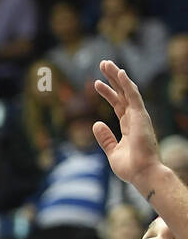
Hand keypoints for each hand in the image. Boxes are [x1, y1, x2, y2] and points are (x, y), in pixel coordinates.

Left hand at [93, 60, 162, 193]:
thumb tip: (96, 124)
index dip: (107, 93)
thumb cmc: (131, 167)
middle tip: (103, 64)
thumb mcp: (112, 151)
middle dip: (112, 79)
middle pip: (122, 94)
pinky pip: (134, 96)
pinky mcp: (141, 117)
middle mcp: (135, 119)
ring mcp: (139, 117)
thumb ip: (105, 138)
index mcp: (129, 127)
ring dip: (117, 76)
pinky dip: (127, 84)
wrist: (143, 174)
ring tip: (106, 63)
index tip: (96, 83)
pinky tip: (120, 73)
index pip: (118, 104)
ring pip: (127, 91)